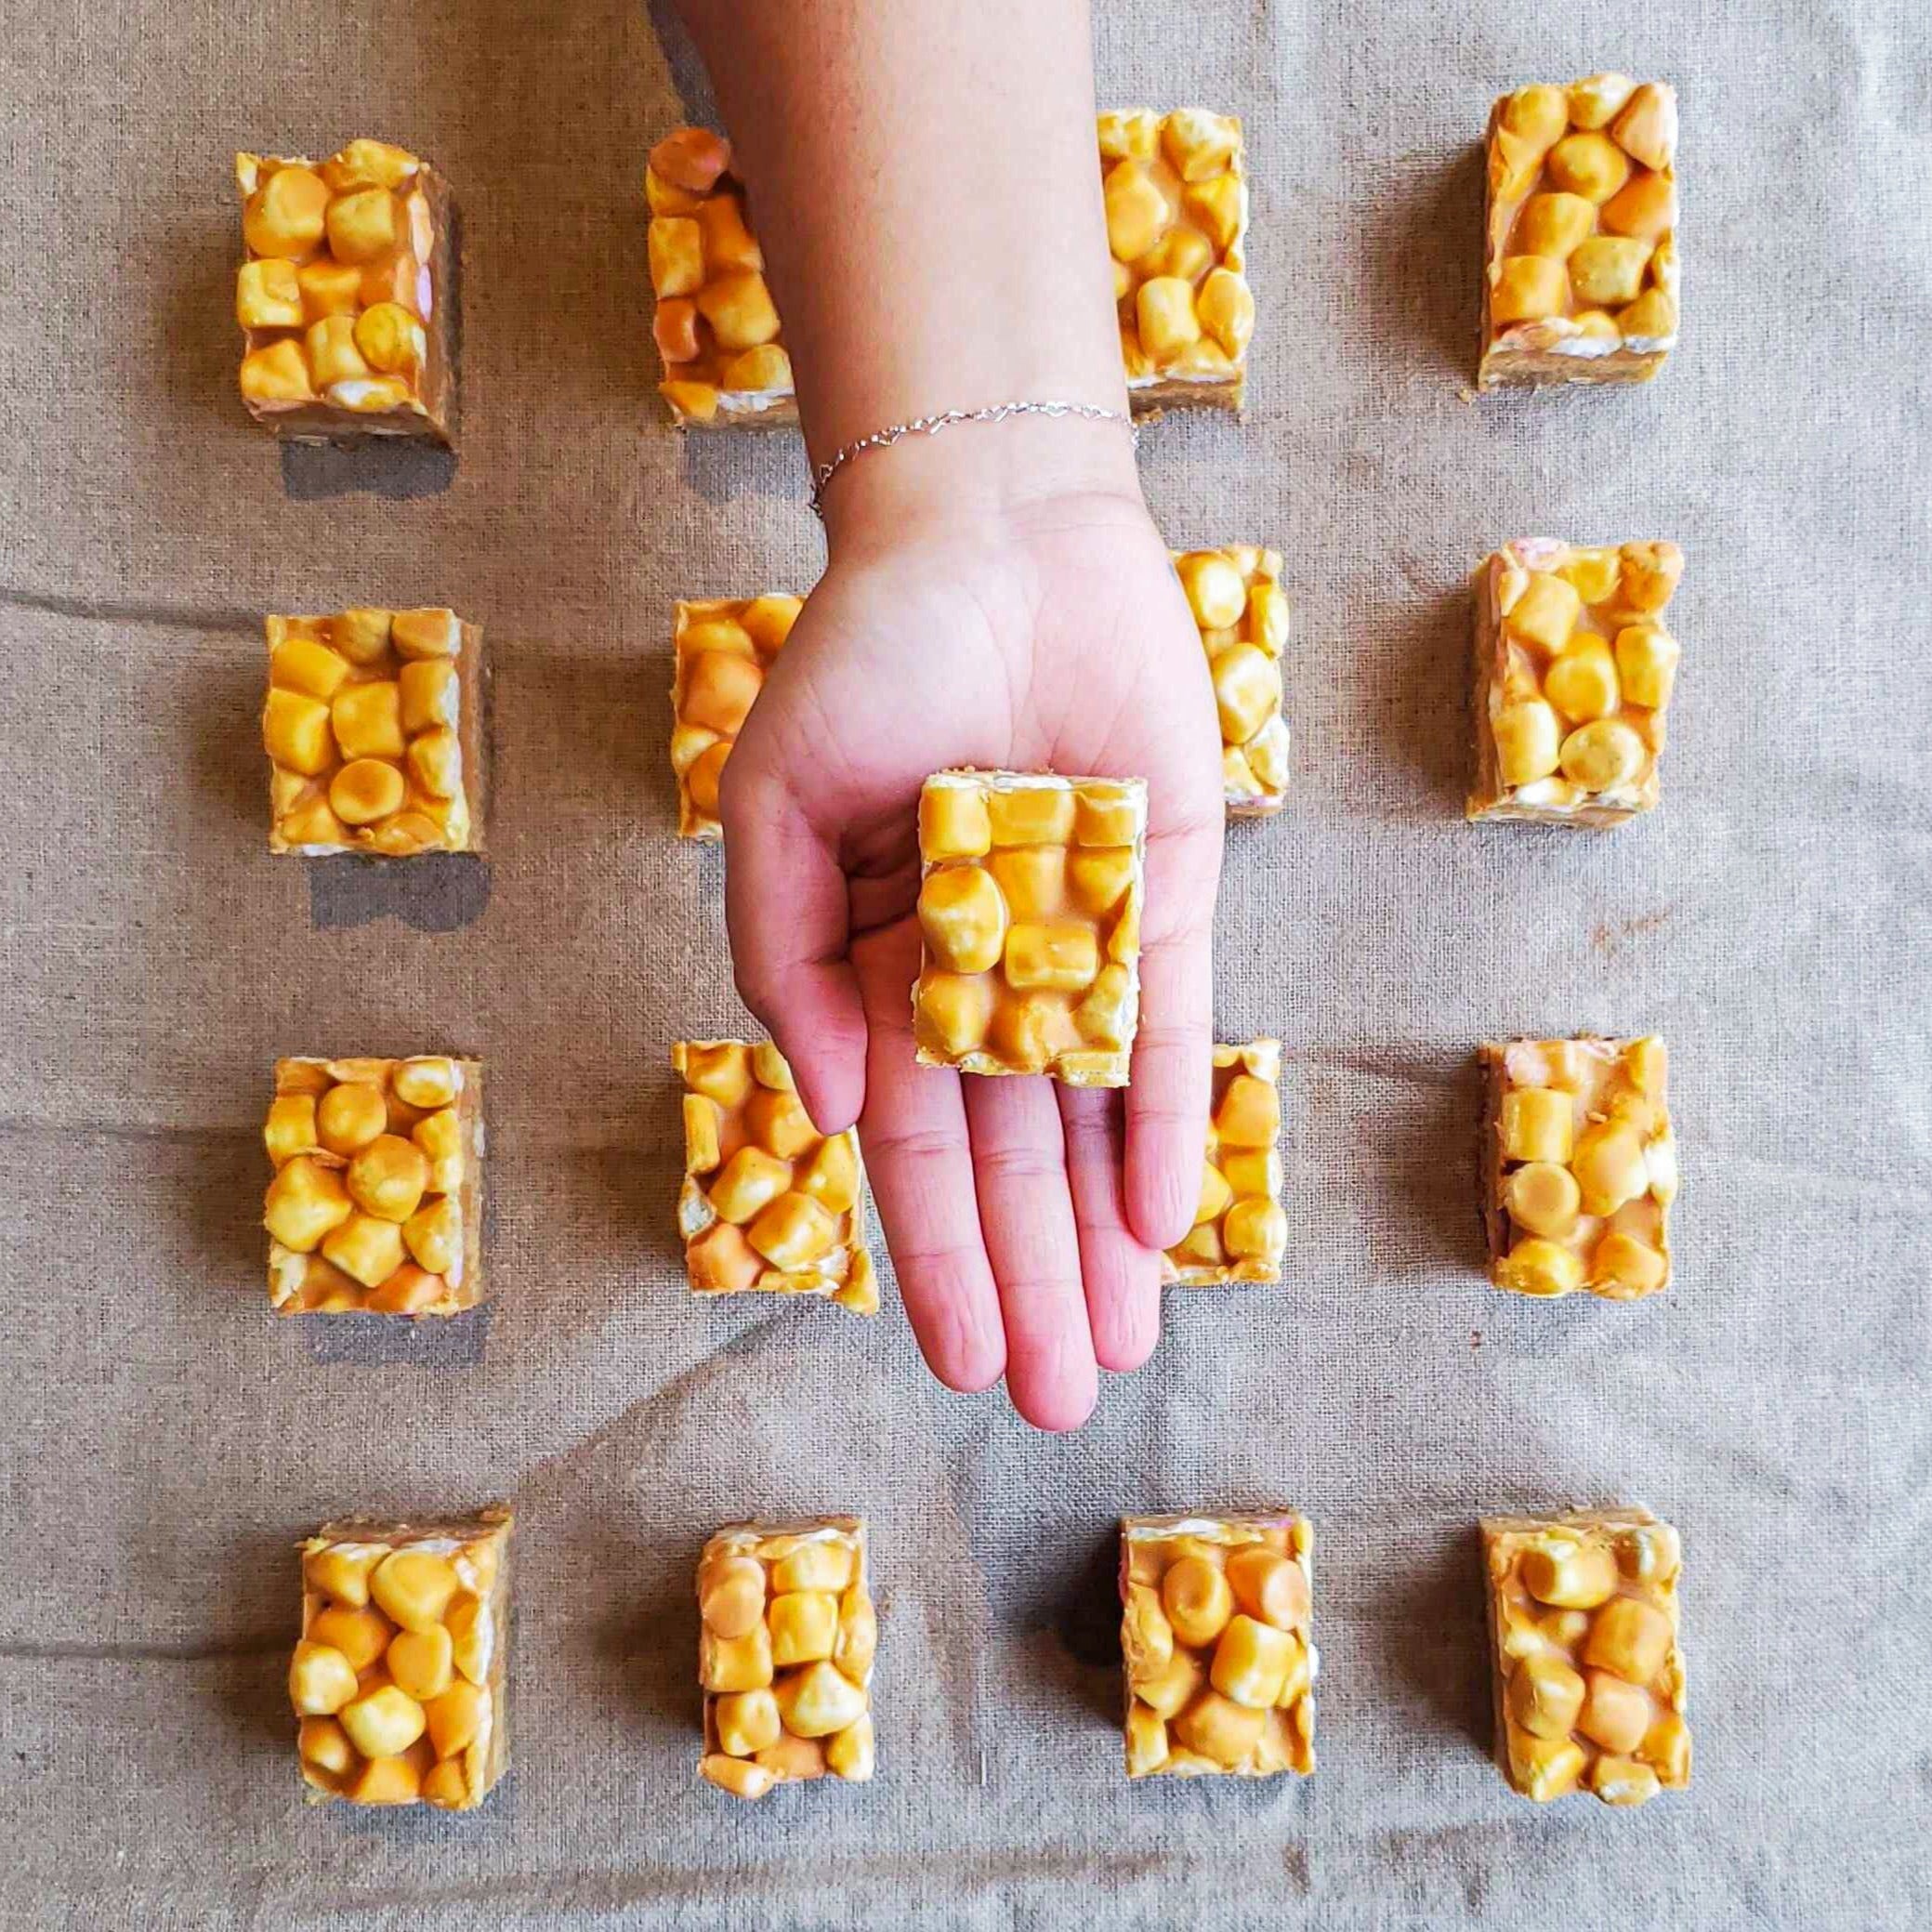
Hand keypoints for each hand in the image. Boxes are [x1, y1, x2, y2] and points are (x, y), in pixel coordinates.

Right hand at [720, 462, 1223, 1429]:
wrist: (990, 535)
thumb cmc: (863, 659)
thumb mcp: (775, 809)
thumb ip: (785, 962)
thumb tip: (838, 1115)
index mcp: (886, 969)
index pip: (914, 1147)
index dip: (932, 1255)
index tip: (956, 1361)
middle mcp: (987, 977)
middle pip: (1012, 1161)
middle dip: (1029, 1281)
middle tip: (1055, 1401)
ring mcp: (1082, 944)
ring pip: (1093, 1121)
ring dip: (1102, 1238)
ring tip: (1113, 1348)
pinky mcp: (1165, 895)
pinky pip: (1166, 1027)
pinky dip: (1163, 1119)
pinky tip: (1162, 1220)